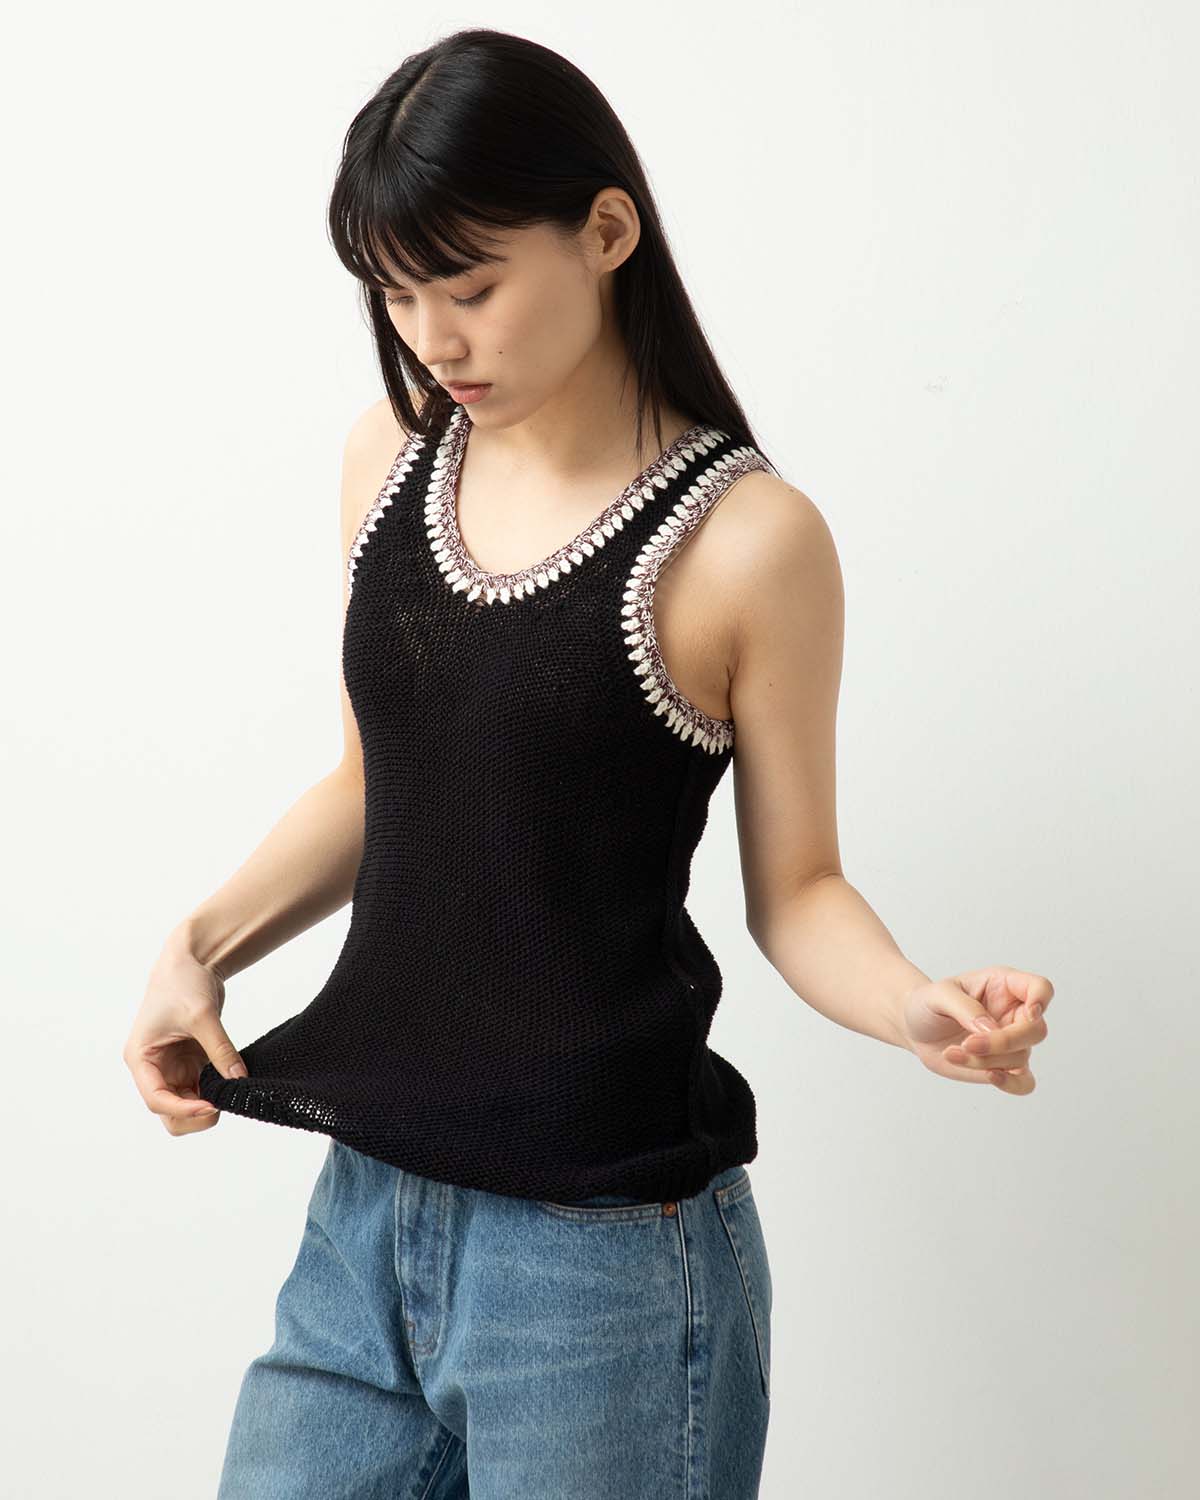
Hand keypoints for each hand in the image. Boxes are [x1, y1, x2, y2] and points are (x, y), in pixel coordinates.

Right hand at [123, 931, 248, 1135]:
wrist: (190, 962)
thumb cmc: (183, 982)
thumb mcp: (203, 1016)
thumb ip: (220, 1050)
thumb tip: (239, 1080)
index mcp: (141, 1058)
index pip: (156, 1099)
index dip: (183, 1109)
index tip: (212, 1106)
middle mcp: (153, 1068)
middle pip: (168, 1112)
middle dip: (193, 1115)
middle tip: (223, 1102)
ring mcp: (171, 1068)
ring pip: (185, 1106)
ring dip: (206, 1105)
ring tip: (230, 1089)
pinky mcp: (189, 1064)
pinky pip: (200, 1090)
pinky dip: (215, 1092)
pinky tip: (232, 1082)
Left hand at [897, 966, 1051, 1093]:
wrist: (915, 1028)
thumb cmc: (928, 1003)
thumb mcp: (938, 995)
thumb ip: (965, 1007)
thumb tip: (991, 1030)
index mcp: (1004, 986)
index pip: (1040, 988)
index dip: (1041, 1000)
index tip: (1028, 1013)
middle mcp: (1014, 1014)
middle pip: (1036, 1030)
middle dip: (1004, 1041)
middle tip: (968, 1043)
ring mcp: (1012, 1042)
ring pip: (1020, 1057)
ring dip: (985, 1060)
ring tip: (952, 1053)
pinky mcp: (1004, 1066)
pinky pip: (1024, 1082)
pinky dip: (1012, 1084)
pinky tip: (990, 1077)